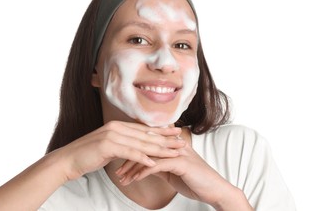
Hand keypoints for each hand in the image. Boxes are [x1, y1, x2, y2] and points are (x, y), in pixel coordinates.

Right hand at [57, 121, 185, 180]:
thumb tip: (135, 148)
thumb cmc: (88, 155)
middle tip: (182, 140)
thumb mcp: (109, 147)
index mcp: (118, 126)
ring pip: (141, 143)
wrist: (67, 160)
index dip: (162, 131)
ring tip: (174, 152)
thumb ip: (123, 144)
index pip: (145, 129)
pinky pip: (129, 152)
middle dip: (166, 138)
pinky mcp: (107, 145)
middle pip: (146, 135)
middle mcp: (117, 127)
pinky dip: (142, 157)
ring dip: (160, 148)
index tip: (176, 133)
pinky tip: (154, 162)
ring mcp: (112, 135)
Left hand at [116, 141, 252, 209]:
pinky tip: (134, 179)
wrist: (215, 189)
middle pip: (145, 147)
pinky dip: (143, 172)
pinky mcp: (180, 162)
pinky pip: (157, 165)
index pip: (148, 142)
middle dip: (129, 158)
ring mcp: (177, 152)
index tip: (120, 159)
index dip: (133, 149)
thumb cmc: (195, 180)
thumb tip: (145, 165)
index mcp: (172, 144)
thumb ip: (160, 164)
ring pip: (149, 156)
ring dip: (133, 167)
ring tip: (122, 177)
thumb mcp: (173, 171)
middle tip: (116, 169)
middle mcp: (174, 144)